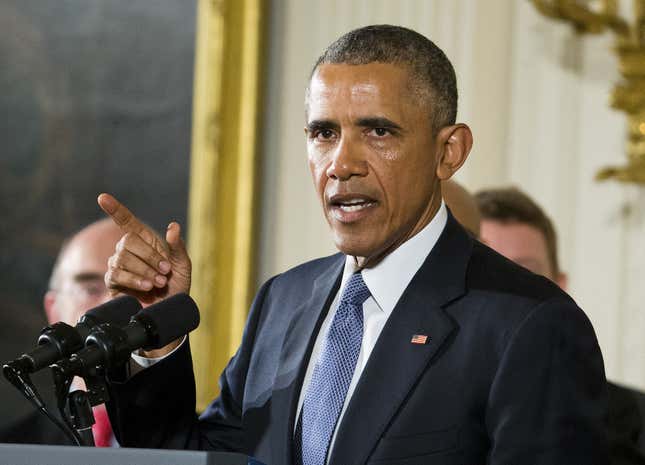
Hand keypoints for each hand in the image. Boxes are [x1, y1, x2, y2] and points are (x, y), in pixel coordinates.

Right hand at [98, 193, 191, 355]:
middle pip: (127, 241)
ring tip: (159, 282)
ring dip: (144, 270)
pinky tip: (146, 287)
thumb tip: (174, 226)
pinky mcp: (113, 284)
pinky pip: (116, 275)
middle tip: (165, 272)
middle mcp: (129, 252)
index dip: (115, 210)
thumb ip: (177, 247)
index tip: (102, 197)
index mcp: (146, 242)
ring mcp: (119, 267)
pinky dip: (134, 280)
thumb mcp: (183, 266)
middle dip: (149, 257)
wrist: (169, 313)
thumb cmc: (176, 288)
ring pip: (121, 258)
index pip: (126, 222)